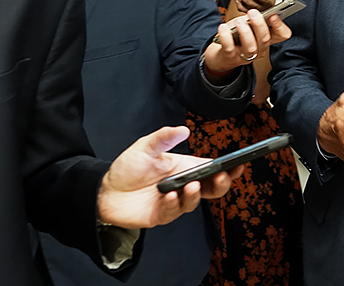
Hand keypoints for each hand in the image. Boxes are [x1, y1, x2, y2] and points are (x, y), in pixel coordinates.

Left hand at [97, 126, 241, 228]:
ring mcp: (174, 201)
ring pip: (195, 202)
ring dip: (196, 195)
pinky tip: (170, 196)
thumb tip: (183, 129)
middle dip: (221, 184)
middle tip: (222, 176)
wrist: (104, 191)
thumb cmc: (127, 168)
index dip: (229, 168)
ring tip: (191, 185)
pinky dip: (174, 204)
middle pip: (212, 189)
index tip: (239, 164)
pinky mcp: (162, 214)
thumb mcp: (145, 147)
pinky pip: (174, 212)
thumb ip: (164, 138)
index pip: (212, 169)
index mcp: (185, 168)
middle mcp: (184, 185)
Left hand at [203, 10, 291, 77]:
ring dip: (245, 32)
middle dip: (259, 25)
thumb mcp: (248, 27)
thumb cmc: (236, 39)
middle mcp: (259, 49)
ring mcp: (246, 55)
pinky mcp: (231, 57)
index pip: (282, 35)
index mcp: (267, 39)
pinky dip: (226, 36)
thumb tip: (253, 14)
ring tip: (239, 21)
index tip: (273, 15)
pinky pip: (229, 47)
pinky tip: (223, 27)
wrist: (222, 56)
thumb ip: (252, 20)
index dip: (280, 26)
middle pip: (265, 39)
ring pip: (251, 46)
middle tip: (253, 13)